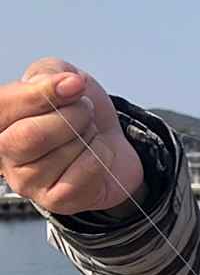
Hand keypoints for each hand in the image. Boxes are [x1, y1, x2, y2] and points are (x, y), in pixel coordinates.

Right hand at [0, 58, 142, 214]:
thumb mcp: (61, 80)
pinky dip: (101, 155)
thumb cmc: (79, 115)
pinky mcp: (56, 201)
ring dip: (89, 136)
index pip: (3, 107)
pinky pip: (85, 170)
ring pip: (63, 152)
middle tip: (85, 111)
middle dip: (72, 116)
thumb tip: (66, 83)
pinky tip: (97, 155)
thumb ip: (50, 73)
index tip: (74, 85)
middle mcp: (5, 155)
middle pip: (32, 136)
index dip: (41, 93)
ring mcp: (28, 182)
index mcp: (0, 122)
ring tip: (89, 134)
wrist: (113, 145)